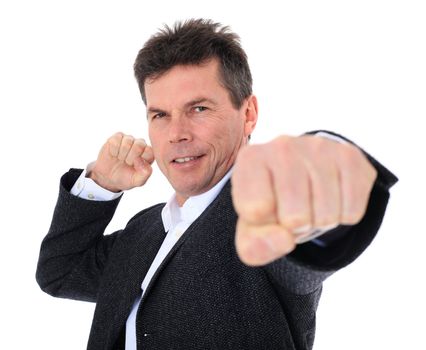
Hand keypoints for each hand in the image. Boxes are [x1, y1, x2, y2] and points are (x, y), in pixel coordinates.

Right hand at [88, 132, 154, 191]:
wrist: (108, 178)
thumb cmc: (126, 178)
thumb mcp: (137, 181)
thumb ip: (145, 173)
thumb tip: (141, 159)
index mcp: (148, 154)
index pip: (149, 151)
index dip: (140, 160)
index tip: (134, 166)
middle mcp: (140, 145)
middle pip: (139, 144)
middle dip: (130, 157)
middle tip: (126, 163)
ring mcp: (129, 140)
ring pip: (128, 141)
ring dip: (122, 154)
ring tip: (120, 159)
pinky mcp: (117, 137)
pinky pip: (117, 139)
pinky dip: (114, 150)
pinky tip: (114, 154)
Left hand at [231, 135, 376, 265]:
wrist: (302, 175)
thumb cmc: (271, 204)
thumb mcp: (251, 229)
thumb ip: (254, 246)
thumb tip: (284, 240)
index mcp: (251, 159)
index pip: (256, 210)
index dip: (264, 224)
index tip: (265, 210)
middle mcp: (282, 146)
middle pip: (296, 217)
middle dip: (295, 227)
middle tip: (291, 210)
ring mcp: (318, 147)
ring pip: (326, 216)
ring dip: (319, 222)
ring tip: (309, 203)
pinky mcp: (349, 156)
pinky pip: (352, 211)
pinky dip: (342, 216)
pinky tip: (331, 197)